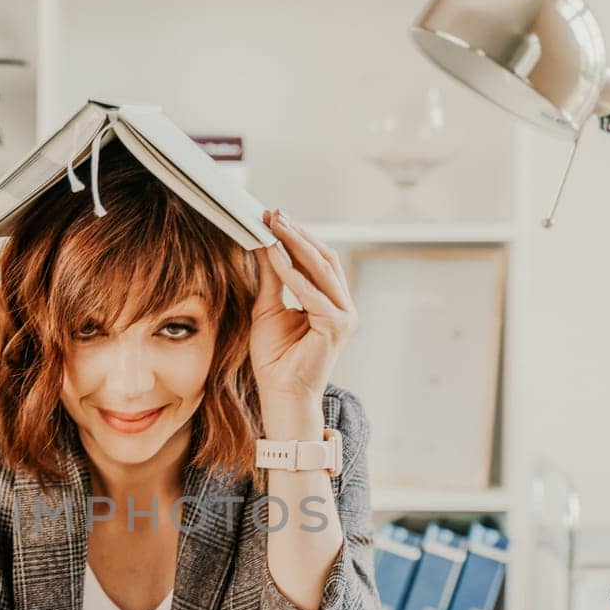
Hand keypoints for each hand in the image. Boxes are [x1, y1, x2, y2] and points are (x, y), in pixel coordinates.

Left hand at [248, 208, 357, 413]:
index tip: (272, 217)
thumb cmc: (276, 359)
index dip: (296, 237)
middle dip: (297, 234)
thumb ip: (272, 278)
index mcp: (331, 303)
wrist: (281, 395)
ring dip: (295, 244)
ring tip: (273, 225)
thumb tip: (264, 244)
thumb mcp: (268, 308)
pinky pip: (311, 291)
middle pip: (323, 259)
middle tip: (274, 214)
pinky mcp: (337, 325)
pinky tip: (272, 254)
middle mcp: (343, 307)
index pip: (317, 261)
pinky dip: (290, 271)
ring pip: (321, 268)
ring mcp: (344, 316)